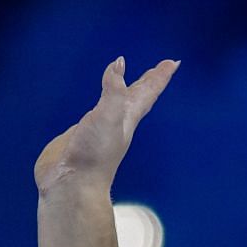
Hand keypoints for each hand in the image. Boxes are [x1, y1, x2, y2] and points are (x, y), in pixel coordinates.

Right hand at [33, 55, 179, 192]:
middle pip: (138, 97)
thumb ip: (114, 90)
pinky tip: (100, 107)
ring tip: (135, 83)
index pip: (147, 92)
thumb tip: (119, 64)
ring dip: (129, 92)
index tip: (174, 62)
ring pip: (119, 105)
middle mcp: (117, 122)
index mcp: (127, 117)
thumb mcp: (108, 115)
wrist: (72, 184)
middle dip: (150, 81)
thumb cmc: (94, 154)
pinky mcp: (82, 135)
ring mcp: (100, 129)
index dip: (160, 76)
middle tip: (163, 68)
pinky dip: (102, 104)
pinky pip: (97, 113)